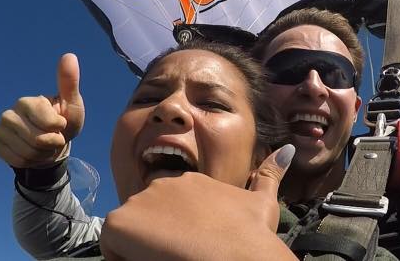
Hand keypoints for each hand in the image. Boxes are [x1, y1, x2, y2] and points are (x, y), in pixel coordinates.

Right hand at [0, 53, 84, 168]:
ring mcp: (0, 129)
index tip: (61, 124)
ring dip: (43, 154)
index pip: (49, 123)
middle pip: (38, 141)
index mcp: (27, 102)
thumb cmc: (63, 121)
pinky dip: (30, 161)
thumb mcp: (72, 104)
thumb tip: (69, 55)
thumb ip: (69, 82)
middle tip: (53, 138)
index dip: (60, 129)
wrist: (49, 143)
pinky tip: (32, 152)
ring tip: (44, 146)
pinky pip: (17, 161)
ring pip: (27, 153)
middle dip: (52, 144)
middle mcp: (9, 113)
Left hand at [100, 145, 297, 260]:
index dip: (178, 233)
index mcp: (190, 181)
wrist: (238, 255)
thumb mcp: (263, 202)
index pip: (169, 210)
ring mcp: (138, 201)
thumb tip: (287, 149)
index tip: (194, 246)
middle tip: (183, 255)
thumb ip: (271, 174)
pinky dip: (127, 260)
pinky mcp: (119, 222)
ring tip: (173, 258)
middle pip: (148, 222)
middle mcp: (162, 184)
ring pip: (131, 236)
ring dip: (145, 251)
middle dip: (160, 241)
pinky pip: (112, 249)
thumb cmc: (251, 235)